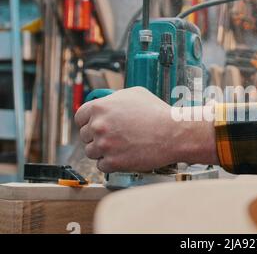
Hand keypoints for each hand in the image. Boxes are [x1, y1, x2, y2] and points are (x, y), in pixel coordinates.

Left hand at [75, 87, 218, 172]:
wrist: (173, 133)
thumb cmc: (157, 113)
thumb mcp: (135, 94)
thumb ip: (114, 98)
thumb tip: (107, 101)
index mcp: (100, 107)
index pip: (79, 117)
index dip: (87, 122)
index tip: (94, 127)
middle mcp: (98, 126)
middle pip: (85, 136)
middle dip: (97, 137)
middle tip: (114, 138)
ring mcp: (104, 145)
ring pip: (92, 152)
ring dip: (103, 151)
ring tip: (121, 147)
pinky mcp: (113, 162)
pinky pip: (102, 166)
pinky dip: (112, 163)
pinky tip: (124, 156)